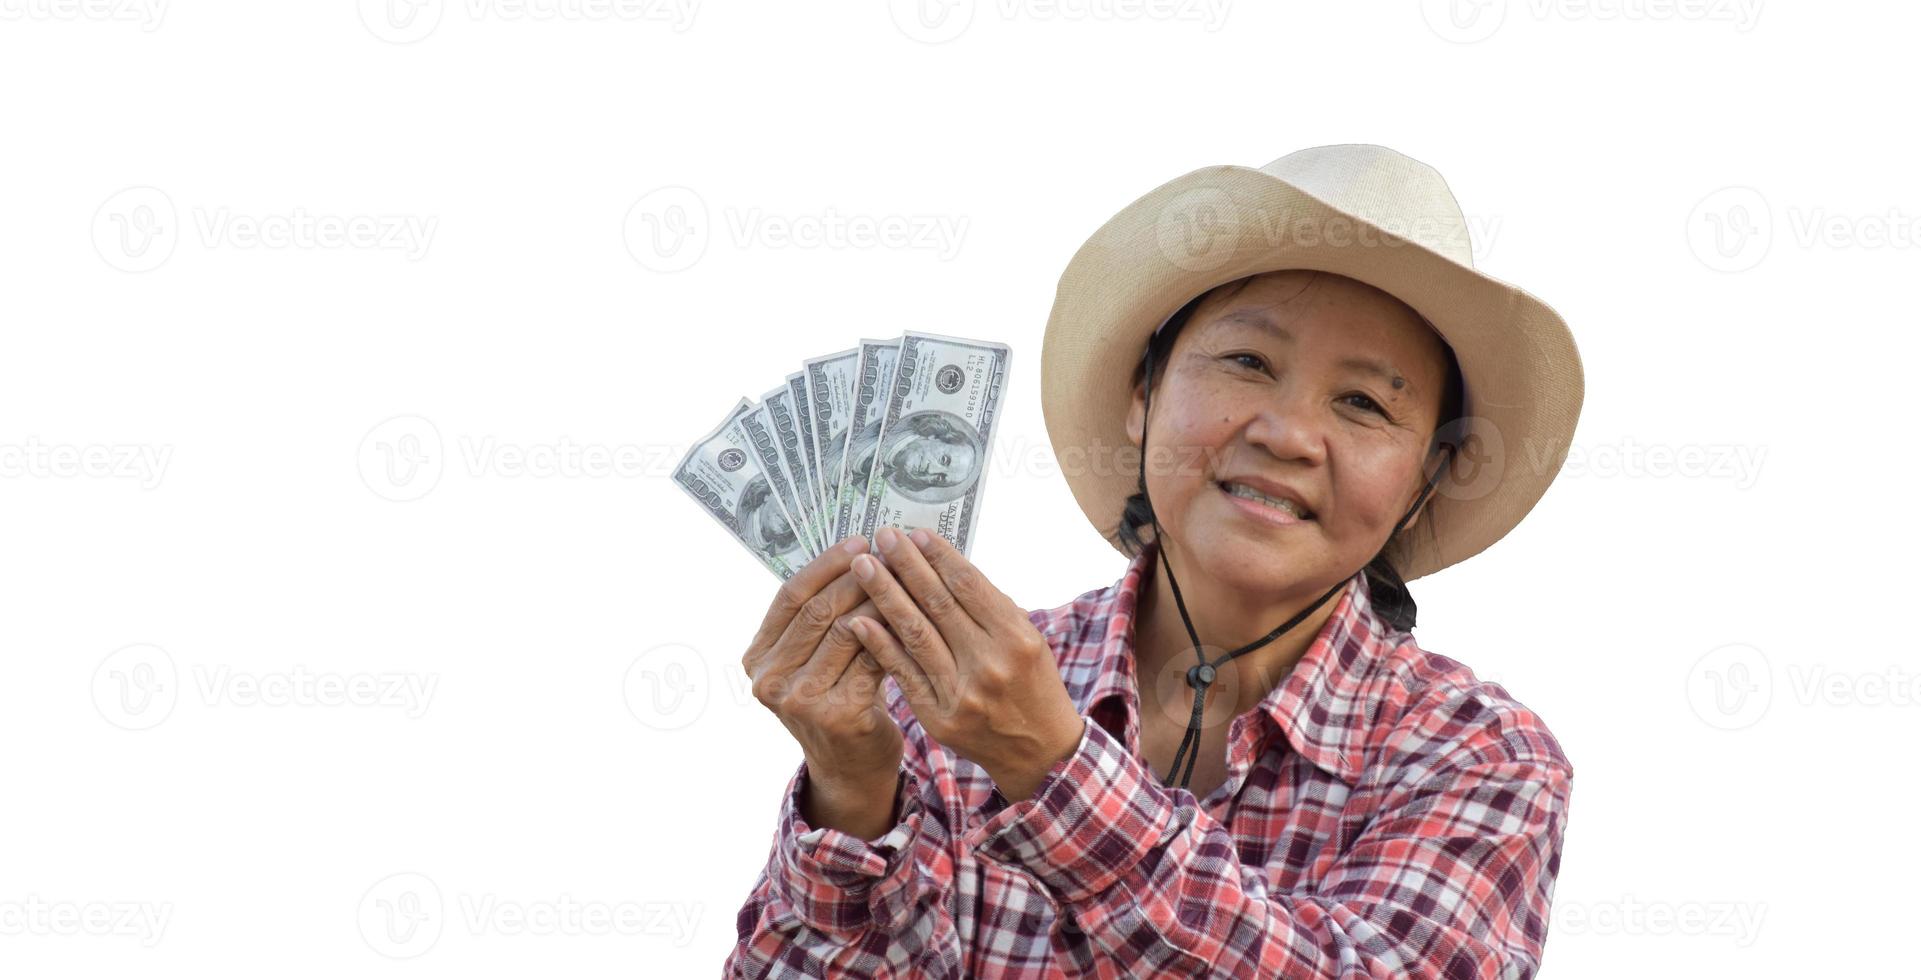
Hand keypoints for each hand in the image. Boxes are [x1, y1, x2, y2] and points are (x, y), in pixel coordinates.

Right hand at [743, 535, 905, 795]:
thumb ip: (819, 619)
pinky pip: (872, 659)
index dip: (826, 564)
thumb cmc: (836, 700)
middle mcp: (769, 680)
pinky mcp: (837, 715)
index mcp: (758, 658)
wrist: (851, 767)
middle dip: (858, 575)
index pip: (790, 596)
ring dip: (881, 599)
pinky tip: (915, 614)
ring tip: (907, 576)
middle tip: (891, 552)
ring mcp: (800, 701)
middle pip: (818, 610)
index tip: (859, 539)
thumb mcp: (813, 660)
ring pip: (848, 631)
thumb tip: (856, 550)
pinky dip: (894, 633)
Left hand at [846, 525, 1085, 800]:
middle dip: (907, 566)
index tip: (915, 533)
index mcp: (1016, 637)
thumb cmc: (1032, 684)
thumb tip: (944, 564)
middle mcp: (990, 663)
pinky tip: (859, 620)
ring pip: (915, 634)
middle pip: (938, 604)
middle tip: (883, 536)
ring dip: (885, 595)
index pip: (970, 586)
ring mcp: (962, 693)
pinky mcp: (939, 717)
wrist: (1040, 752)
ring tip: (863, 567)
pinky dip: (880, 645)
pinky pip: (904, 673)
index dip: (939, 557)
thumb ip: (990, 607)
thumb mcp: (1028, 640)